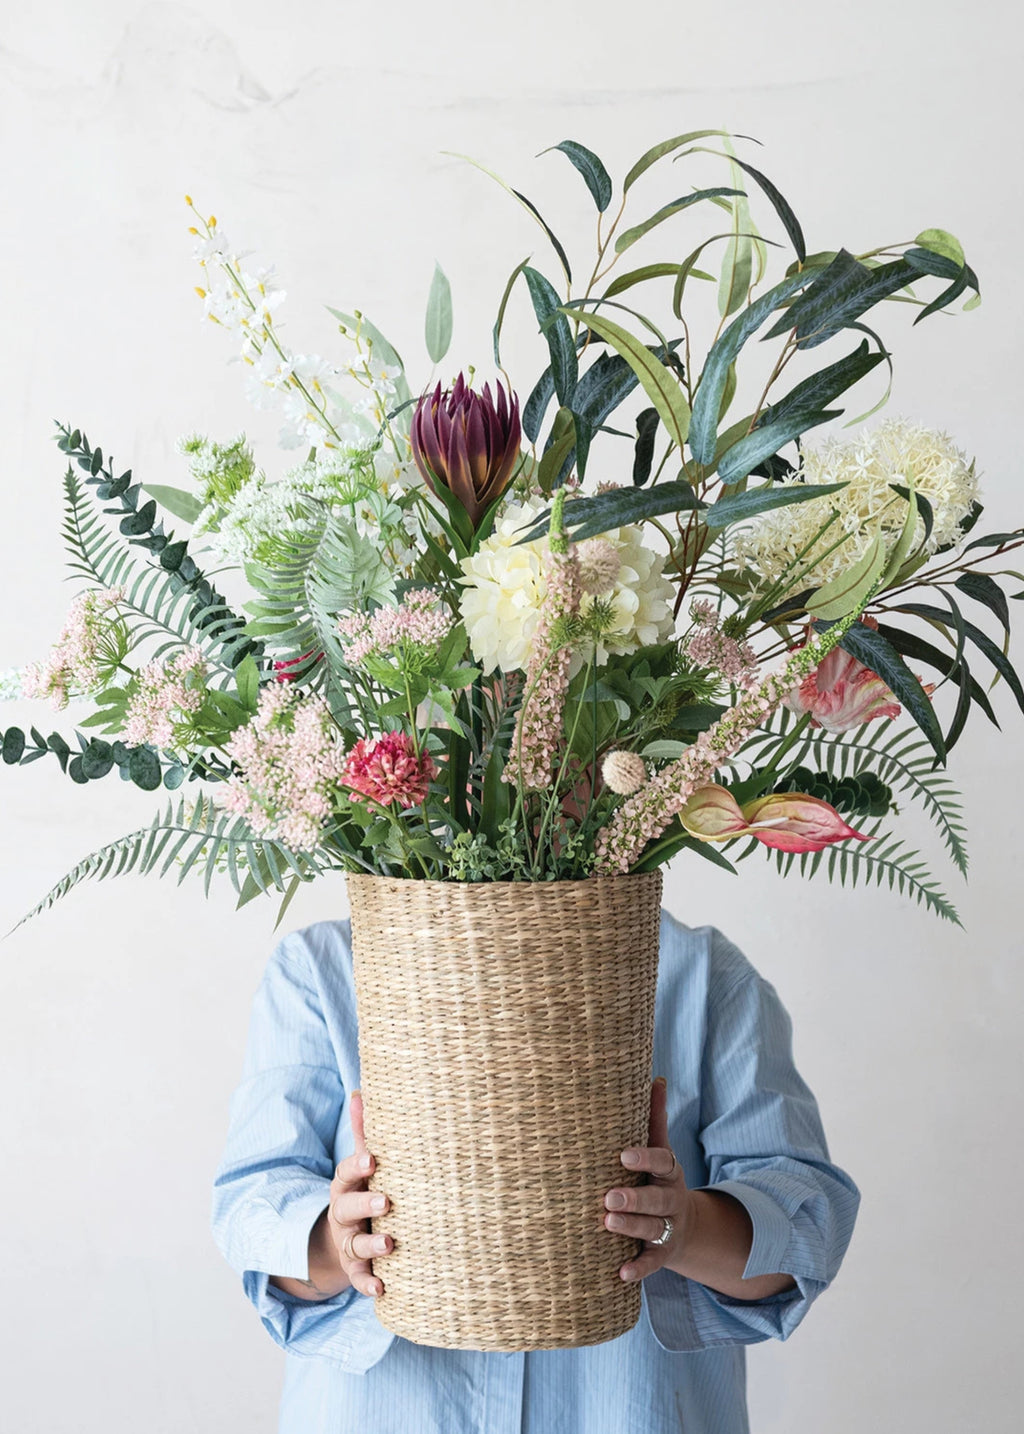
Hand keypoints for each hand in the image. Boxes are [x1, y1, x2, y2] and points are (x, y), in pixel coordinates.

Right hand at [326, 1088, 393, 1297]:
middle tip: (386, 1201)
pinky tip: (381, 1290)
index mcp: (347, 1184)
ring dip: (371, 1245)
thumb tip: (360, 1090)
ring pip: (355, 1244)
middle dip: (365, 1204)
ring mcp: (348, 1242)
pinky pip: (359, 1278)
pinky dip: (368, 1284)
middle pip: (348, 1208)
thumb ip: (363, 1132)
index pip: (348, 1172)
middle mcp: (344, 1214)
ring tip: (390, 1243)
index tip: (373, 1160)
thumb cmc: (362, 1189)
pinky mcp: (355, 1268)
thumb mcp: (361, 1164)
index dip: (358, 1166)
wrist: (342, 1237)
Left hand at [603, 1075, 693, 1282]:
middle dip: (635, 1198)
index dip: (645, 1158)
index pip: (662, 1162)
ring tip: (607, 1223)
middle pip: (658, 1199)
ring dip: (632, 1227)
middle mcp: (672, 1200)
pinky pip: (652, 1263)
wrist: (686, 1226)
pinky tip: (620, 1274)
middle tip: (609, 1196)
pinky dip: (638, 1269)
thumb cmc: (659, 1179)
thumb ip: (655, 1119)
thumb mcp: (662, 1151)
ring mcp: (669, 1228)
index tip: (622, 1155)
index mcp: (669, 1172)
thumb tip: (657, 1077)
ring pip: (653, 1229)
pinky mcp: (663, 1254)